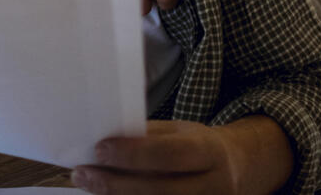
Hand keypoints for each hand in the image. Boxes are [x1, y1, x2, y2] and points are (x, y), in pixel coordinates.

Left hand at [72, 117, 292, 194]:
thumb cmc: (197, 146)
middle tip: (82, 174)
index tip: (99, 149)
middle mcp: (215, 185)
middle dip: (116, 184)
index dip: (133, 153)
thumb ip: (148, 136)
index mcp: (210, 151)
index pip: (169, 154)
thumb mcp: (180, 132)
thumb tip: (104, 140)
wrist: (238, 170)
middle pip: (161, 190)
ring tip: (89, 186)